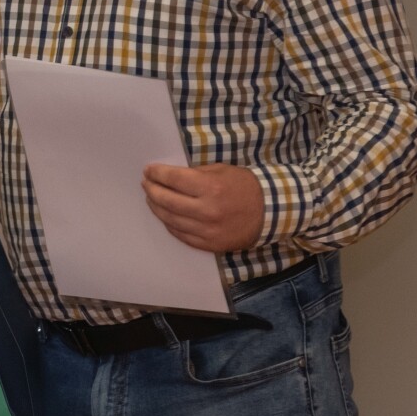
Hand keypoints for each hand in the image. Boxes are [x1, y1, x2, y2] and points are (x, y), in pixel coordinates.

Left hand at [141, 163, 263, 252]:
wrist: (270, 212)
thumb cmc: (245, 186)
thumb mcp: (221, 170)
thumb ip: (195, 174)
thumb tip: (169, 177)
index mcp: (210, 187)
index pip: (173, 179)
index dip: (157, 174)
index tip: (148, 170)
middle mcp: (206, 210)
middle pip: (167, 201)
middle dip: (152, 190)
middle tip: (146, 184)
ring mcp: (207, 230)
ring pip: (170, 220)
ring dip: (156, 208)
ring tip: (151, 199)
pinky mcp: (209, 245)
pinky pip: (181, 235)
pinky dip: (170, 224)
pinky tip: (165, 216)